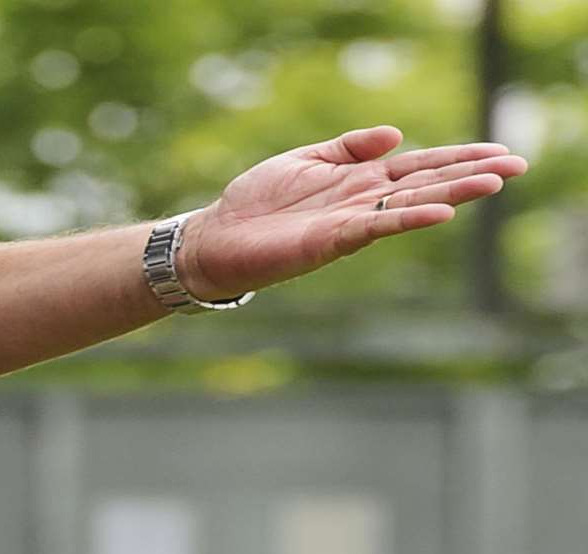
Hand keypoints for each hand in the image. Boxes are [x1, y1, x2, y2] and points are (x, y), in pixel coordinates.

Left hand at [179, 125, 527, 299]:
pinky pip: (376, 227)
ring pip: (410, 204)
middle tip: (516, 165)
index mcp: (359, 179)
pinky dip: (408, 218)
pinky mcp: (330, 241)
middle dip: (470, 174)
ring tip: (492, 183)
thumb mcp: (305, 160)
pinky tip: (440, 212)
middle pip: (425, 183)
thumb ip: (349, 147)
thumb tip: (397, 134)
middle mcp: (362, 201)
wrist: (215, 237)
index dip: (458, 157)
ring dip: (451, 194)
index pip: (419, 164)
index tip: (498, 150)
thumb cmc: (256, 201)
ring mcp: (349, 222)